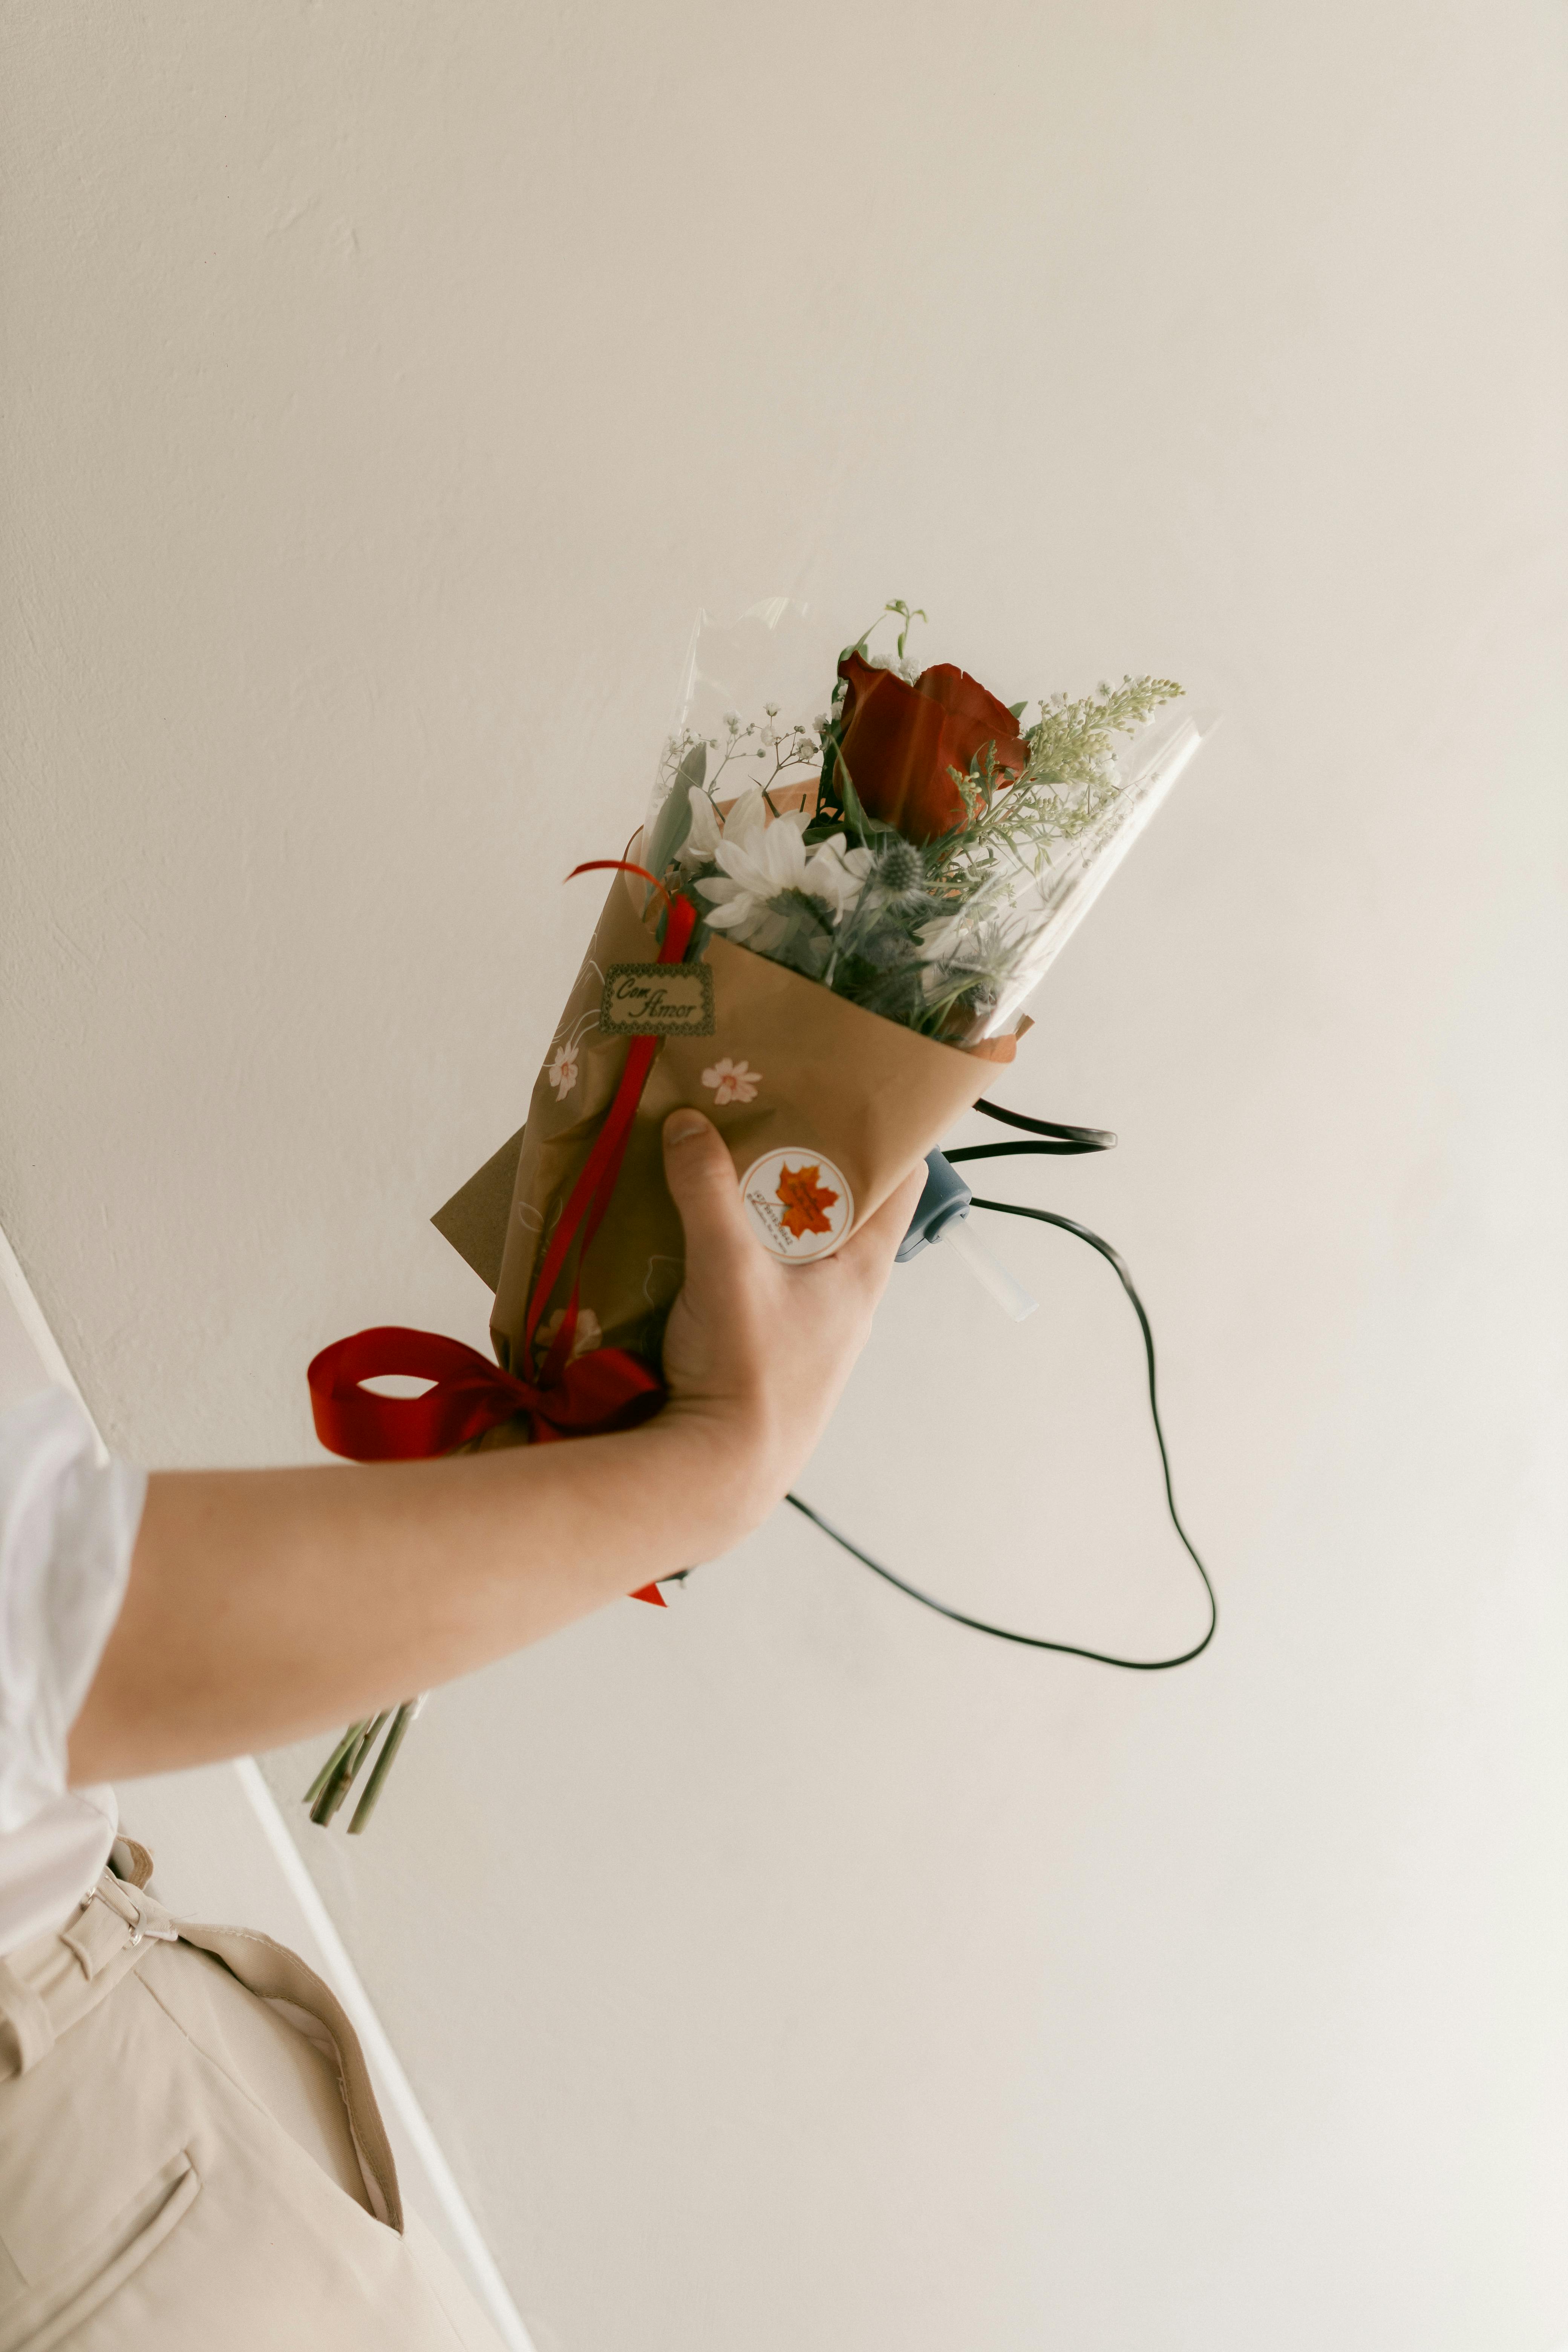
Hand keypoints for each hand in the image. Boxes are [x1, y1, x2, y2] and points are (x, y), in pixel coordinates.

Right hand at [656, 1110, 922, 1543]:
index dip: (887, 1129)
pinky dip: (728, 1249)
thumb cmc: (748, 1375)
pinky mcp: (763, 1347)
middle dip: (798, 1158)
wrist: (717, 1476)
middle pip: (836, 1206)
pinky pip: (754, 1280)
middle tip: (756, 1105)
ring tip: (712, 1156)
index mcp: (862, 1271)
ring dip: (754, 1205)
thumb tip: (690, 1123)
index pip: (900, 1182)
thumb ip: (707, 1191)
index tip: (850, 1084)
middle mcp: (844, 1296)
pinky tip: (685, 1229)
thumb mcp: (726, 1267)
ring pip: (790, 1244)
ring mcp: (805, 1325)